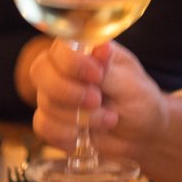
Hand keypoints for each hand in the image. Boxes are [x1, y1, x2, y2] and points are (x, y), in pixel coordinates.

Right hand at [30, 38, 181, 181]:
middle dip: (68, 92)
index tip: (96, 76)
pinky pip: (42, 126)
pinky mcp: (51, 121)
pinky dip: (65, 134)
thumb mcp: (130, 83)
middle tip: (97, 101)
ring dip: (78, 117)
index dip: (73, 62)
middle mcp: (64, 68)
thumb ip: (108, 69)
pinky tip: (84, 135)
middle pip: (40, 71)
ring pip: (45, 102)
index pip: (60, 47)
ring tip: (108, 119)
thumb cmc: (139, 100)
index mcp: (85, 50)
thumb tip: (99, 46)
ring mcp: (54, 94)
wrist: (141, 134)